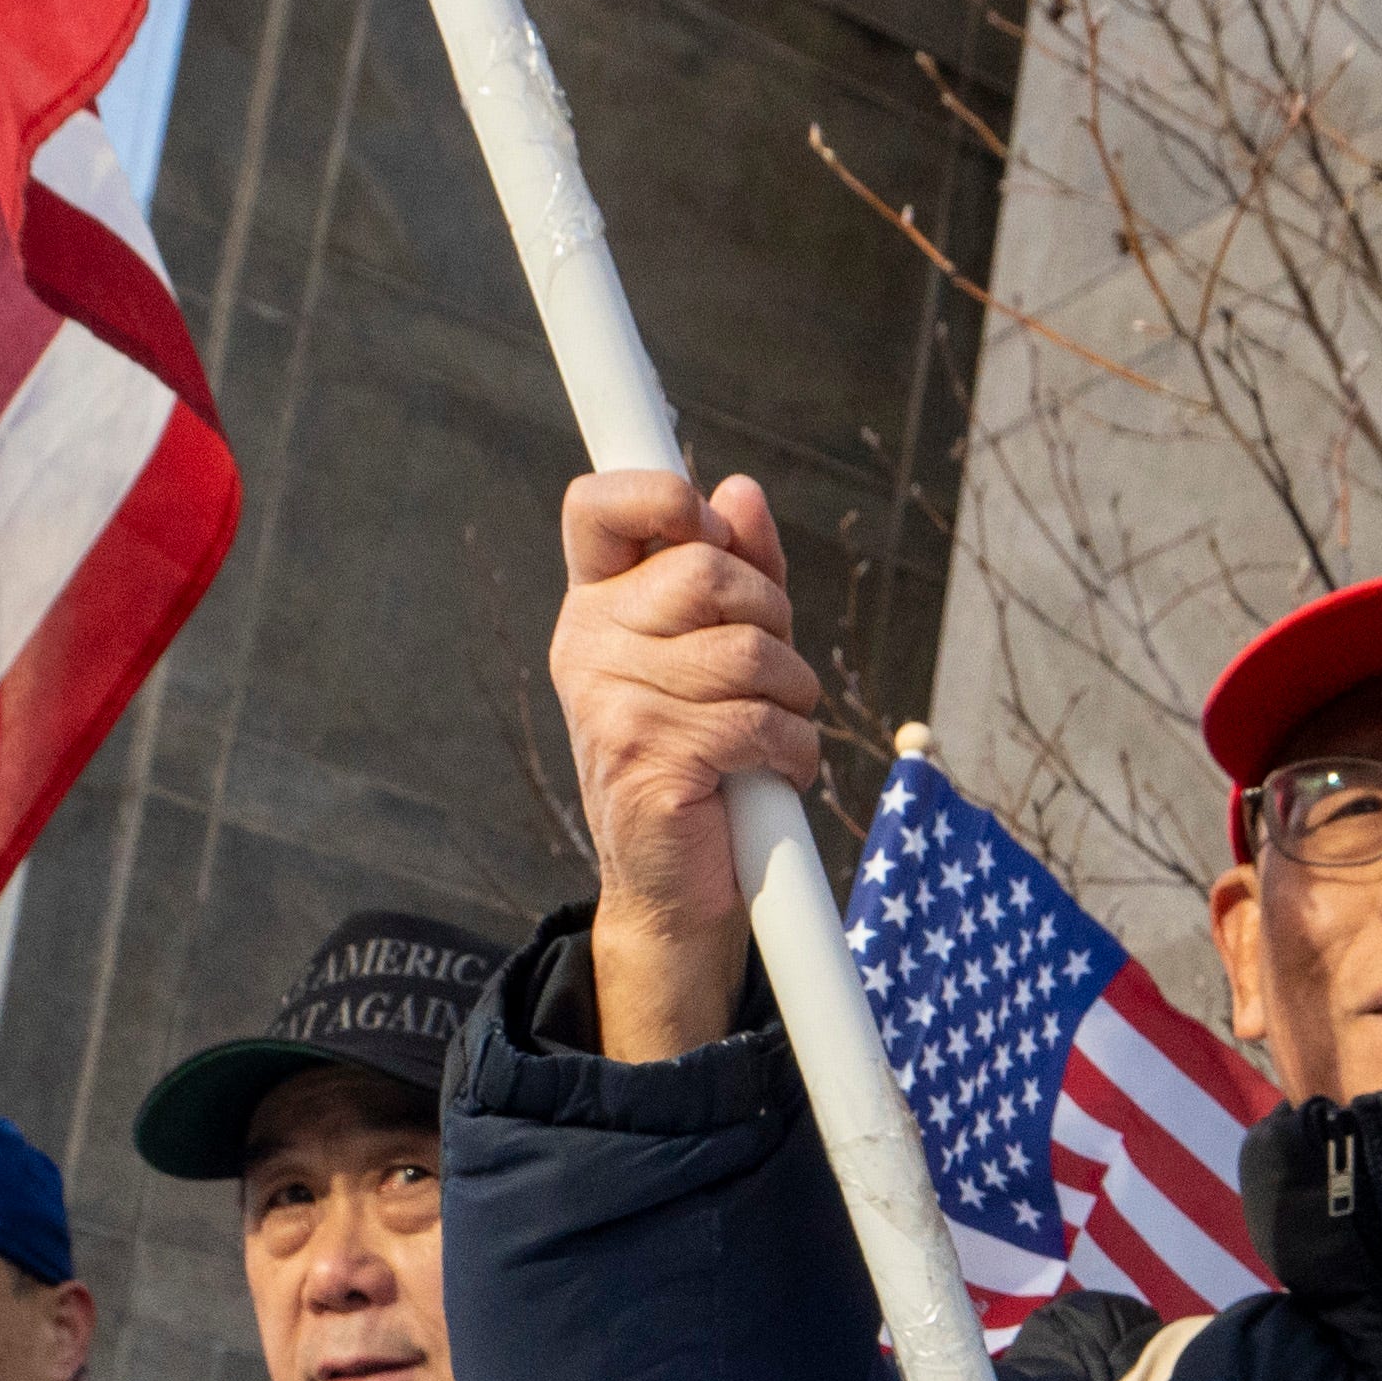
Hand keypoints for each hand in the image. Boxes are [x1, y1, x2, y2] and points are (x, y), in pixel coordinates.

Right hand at [550, 469, 811, 1059]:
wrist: (672, 889)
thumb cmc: (702, 757)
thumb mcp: (718, 650)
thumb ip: (734, 570)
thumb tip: (742, 492)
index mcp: (594, 606)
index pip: (598, 505)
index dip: (661, 494)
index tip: (704, 526)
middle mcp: (587, 647)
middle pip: (708, 570)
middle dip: (772, 617)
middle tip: (771, 671)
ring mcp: (611, 706)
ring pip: (750, 651)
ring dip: (794, 694)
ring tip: (776, 728)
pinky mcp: (651, 763)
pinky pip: (759, 723)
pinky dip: (794, 750)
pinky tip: (776, 770)